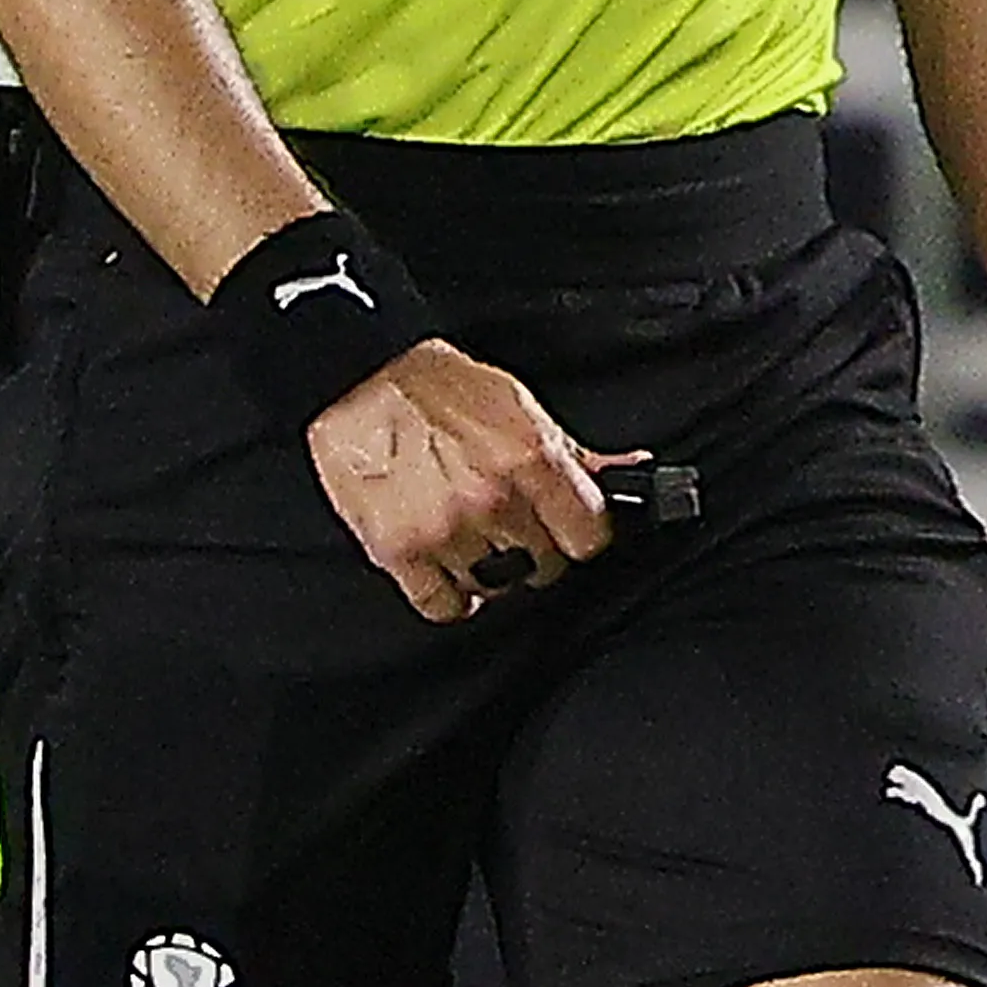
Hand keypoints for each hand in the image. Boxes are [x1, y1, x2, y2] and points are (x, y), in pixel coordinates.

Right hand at [304, 341, 611, 625]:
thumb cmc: (437, 386)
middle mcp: (492, 500)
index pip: (589, 537)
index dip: (582, 535)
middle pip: (544, 565)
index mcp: (531, 460)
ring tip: (476, 542)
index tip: (571, 530)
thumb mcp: (520, 406)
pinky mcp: (398, 550)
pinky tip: (450, 573)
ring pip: (496, 586)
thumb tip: (631, 471)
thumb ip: (574, 452)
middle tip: (516, 530)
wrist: (355, 380)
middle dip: (536, 550)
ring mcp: (445, 530)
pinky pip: (442, 605)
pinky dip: (451, 597)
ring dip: (490, 571)